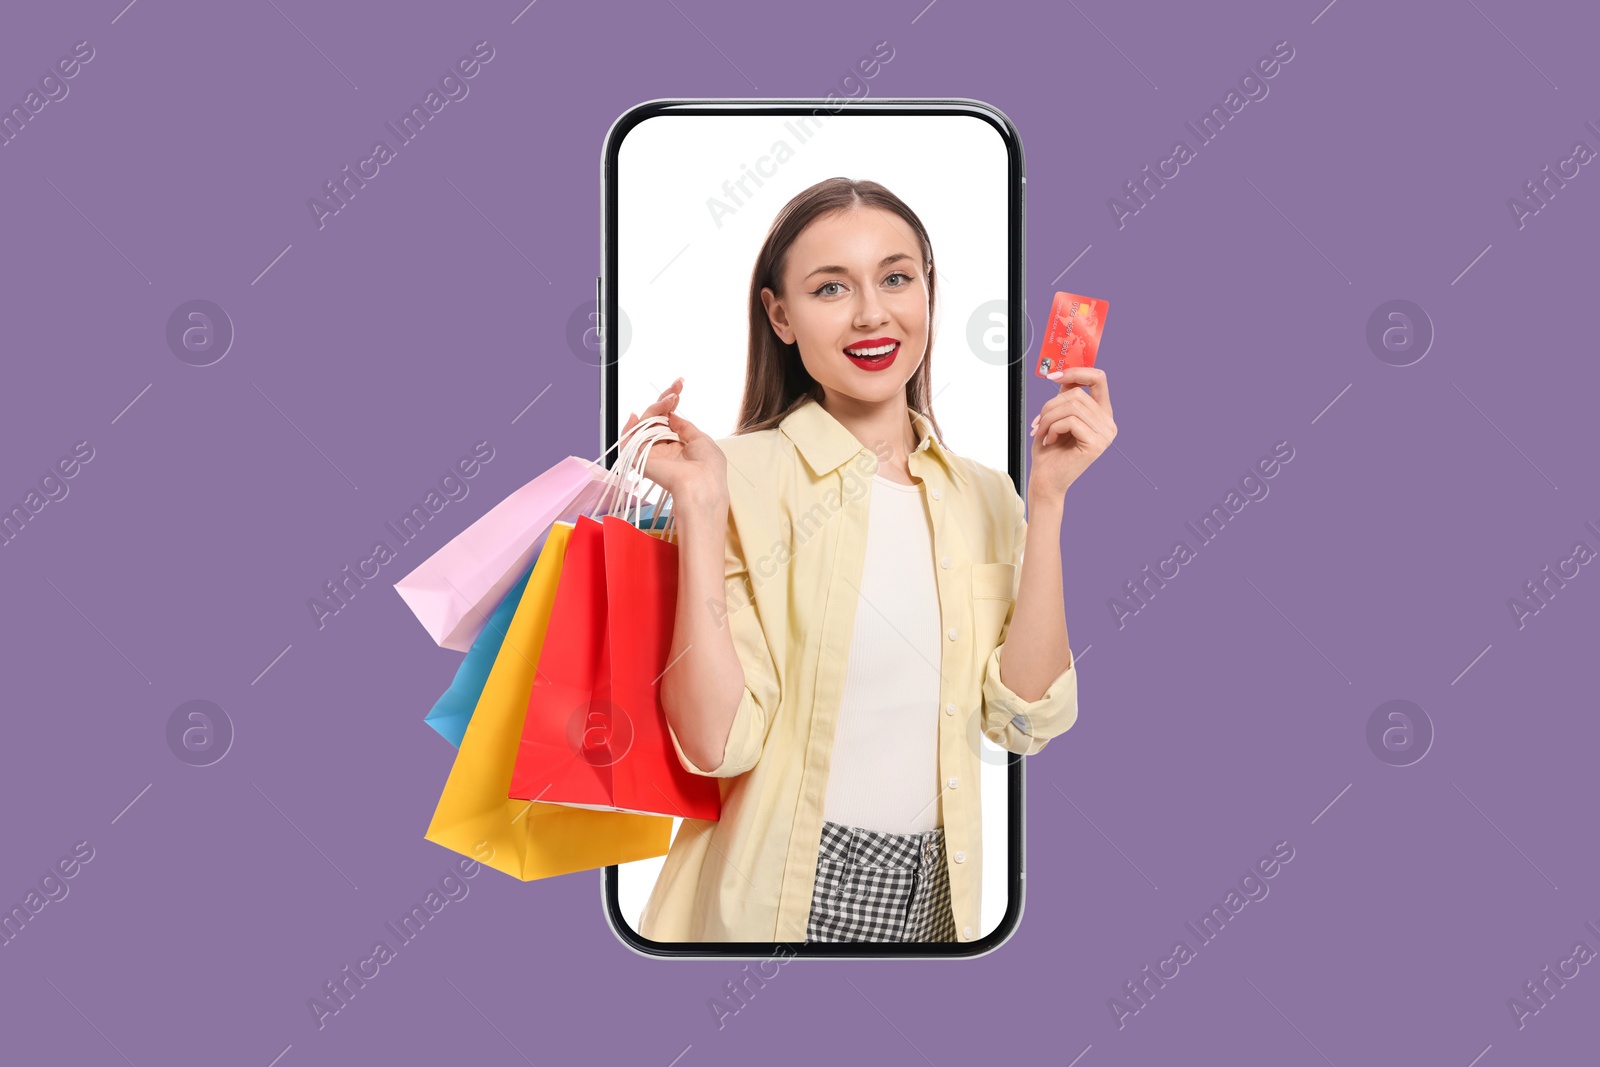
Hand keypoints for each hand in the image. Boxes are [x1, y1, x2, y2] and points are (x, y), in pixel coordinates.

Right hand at [623, 377, 728, 509]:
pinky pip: (628, 441)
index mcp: (680, 445)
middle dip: (665, 399)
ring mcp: (652, 452)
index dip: (672, 400)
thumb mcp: (700, 438)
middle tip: (676, 389)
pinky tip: (635, 415)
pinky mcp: (640, 458)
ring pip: (645, 424)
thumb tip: (671, 414)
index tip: (680, 384)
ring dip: (656, 408)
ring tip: (670, 399)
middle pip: (656, 418)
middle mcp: (664, 448)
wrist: (701, 484)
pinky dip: (628, 427)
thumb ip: (683, 426)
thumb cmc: (708, 467)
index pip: (670, 419)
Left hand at [1028, 366, 1114, 501]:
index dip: (1076, 372)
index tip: (1053, 377)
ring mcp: (1105, 434)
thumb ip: (1065, 397)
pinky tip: (1050, 440)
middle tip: (1038, 422)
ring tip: (1042, 431)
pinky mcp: (1096, 444)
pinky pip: (1071, 421)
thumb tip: (1064, 374)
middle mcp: (1108, 423)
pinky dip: (1054, 428)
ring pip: (1072, 406)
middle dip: (1050, 405)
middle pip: (1078, 394)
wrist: (1046, 480)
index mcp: (1102, 413)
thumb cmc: (1050, 451)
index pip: (1098, 379)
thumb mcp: (1056, 416)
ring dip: (1049, 417)